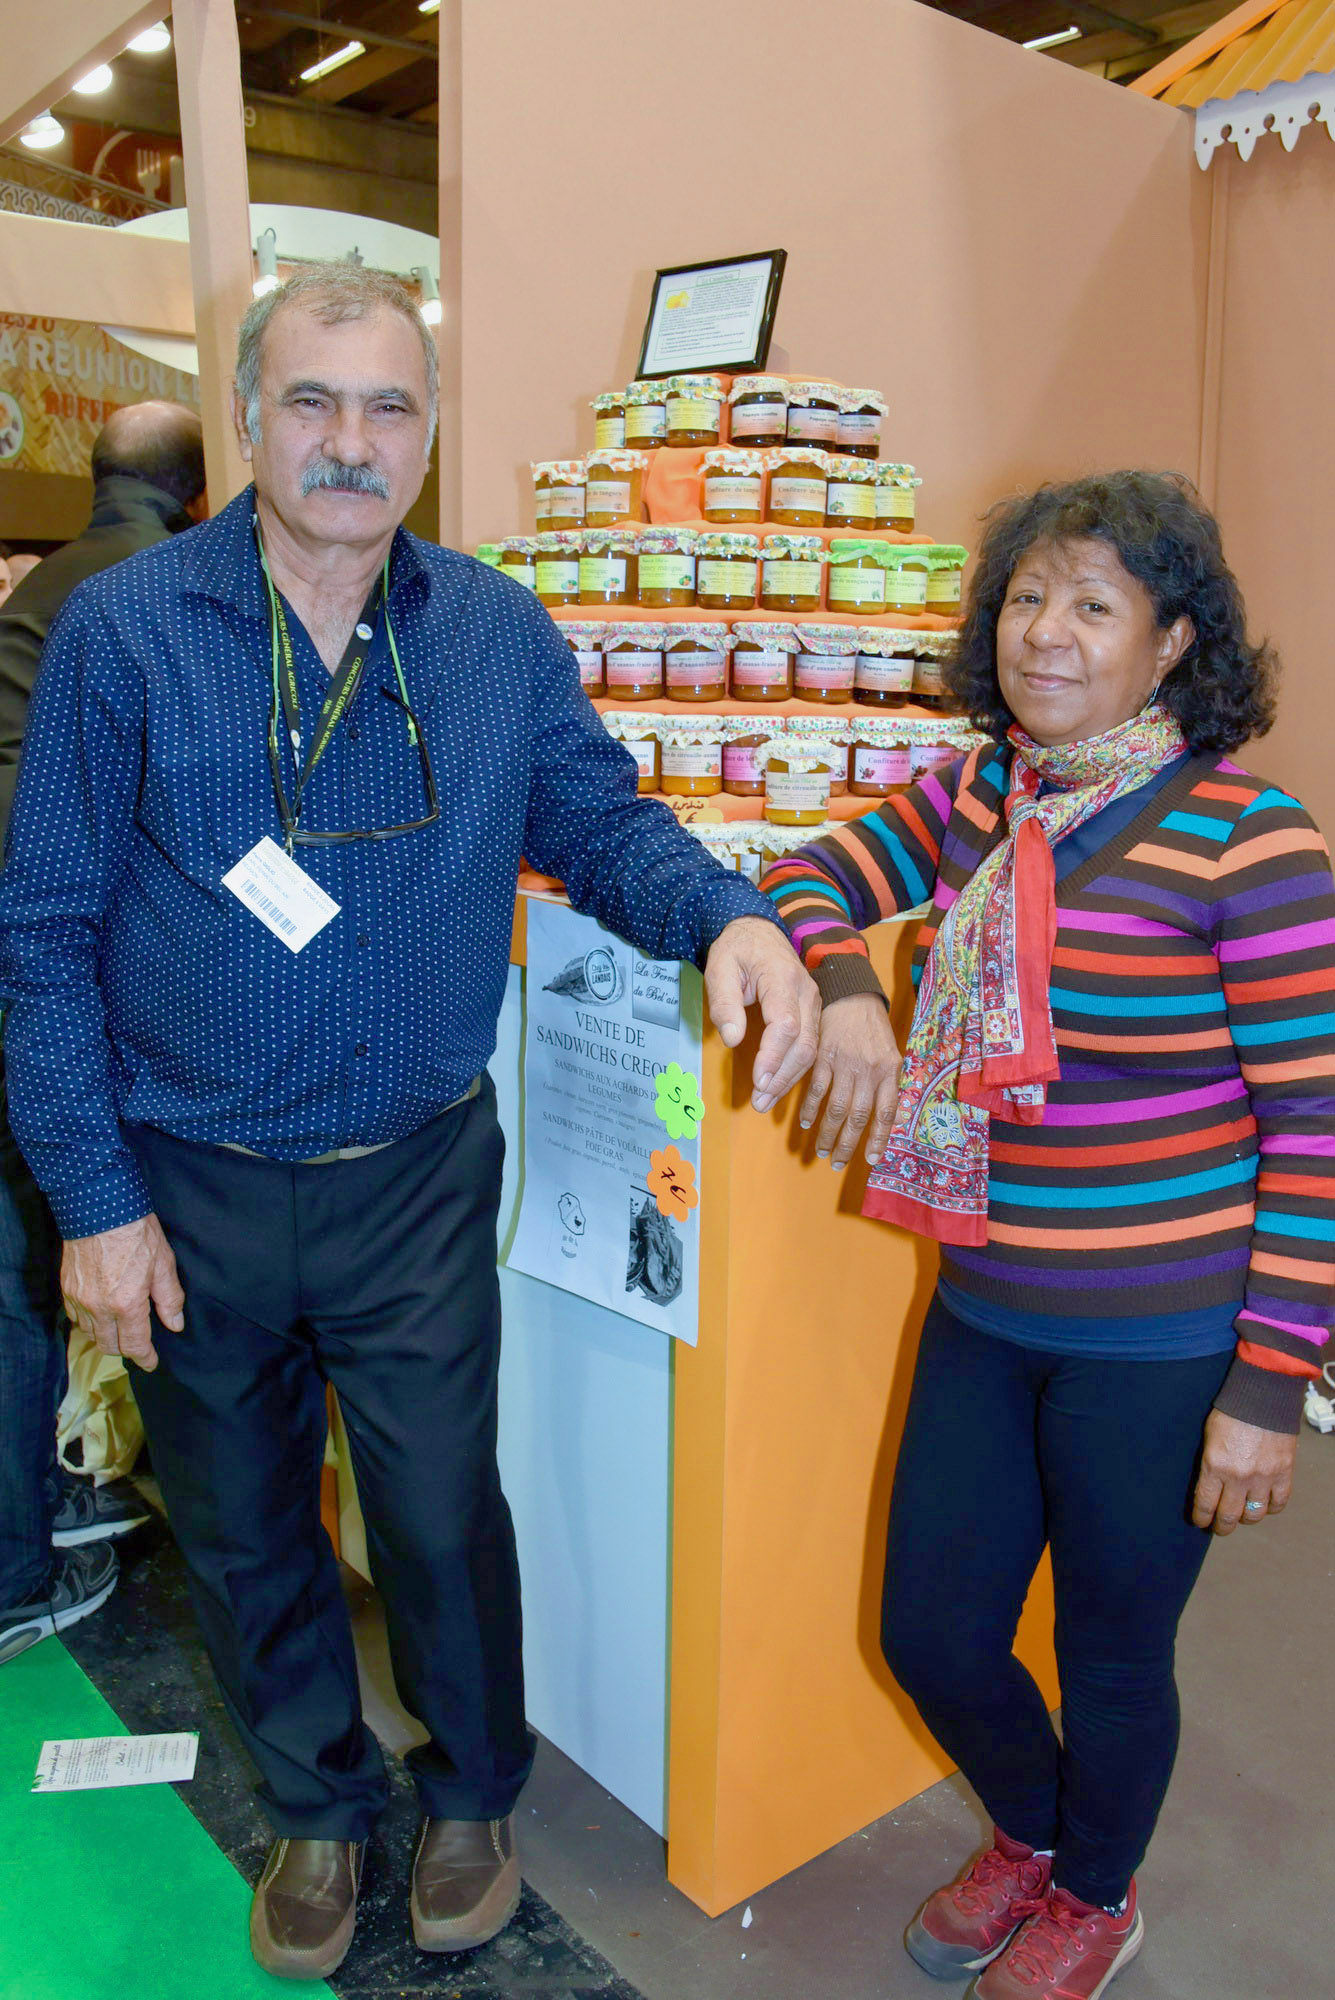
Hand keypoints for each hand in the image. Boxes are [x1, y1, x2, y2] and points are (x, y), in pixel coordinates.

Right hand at [61, 1213, 184, 1374]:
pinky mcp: (67, 1289)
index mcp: (126, 1304)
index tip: (151, 1362)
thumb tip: (174, 1324)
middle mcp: (99, 1308)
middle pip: (110, 1345)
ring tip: (121, 1328)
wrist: (100, 1207)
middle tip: (139, 1343)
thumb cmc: (136, 1232)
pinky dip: (88, 1322)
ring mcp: (79, 1299)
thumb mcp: (163, 1263)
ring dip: (106, 1336)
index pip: (134, 1345)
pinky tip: (100, 1313)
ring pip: (91, 1334)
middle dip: (126, 1349)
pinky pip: (75, 1318)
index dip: (145, 1358)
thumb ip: (169, 1299)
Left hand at [703, 916, 820, 1111]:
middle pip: (803, 1043)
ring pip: (810, 1048)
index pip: (785, 1024)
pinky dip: (794, 1068)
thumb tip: (732, 1039)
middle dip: (782, 1076)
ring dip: (789, 1078)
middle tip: (760, 1101)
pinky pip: (809, 1044)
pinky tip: (778, 1085)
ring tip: (765, 1100)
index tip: (758, 1080)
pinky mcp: (812, 1012)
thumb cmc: (736, 950)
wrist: (758, 932)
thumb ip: (724, 1003)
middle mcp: (806, 992)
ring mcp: (813, 1002)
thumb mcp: (719, 969)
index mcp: (782, 978)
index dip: (773, 1056)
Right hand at [798, 992, 902, 1170]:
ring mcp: (845, 1064)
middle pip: (858, 1116)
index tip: (871, 1160)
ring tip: (821, 1149)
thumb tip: (885, 1118)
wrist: (852, 995)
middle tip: (837, 1163)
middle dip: (847, 1144)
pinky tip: (806, 1122)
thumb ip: (888, 1083)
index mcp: (889, 1071)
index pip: (886, 1113)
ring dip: (827, 1133)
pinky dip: (810, 1109)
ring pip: (836, 1107)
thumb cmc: (873, 1028)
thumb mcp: (891, 1053)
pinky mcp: (823, 1056)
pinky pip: (816, 1089)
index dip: (879, 1138)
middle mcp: (869, 1070)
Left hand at [1191, 1409, 1297, 1534]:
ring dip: (1246, 1519)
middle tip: (1219, 1527)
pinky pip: (1278, 1503)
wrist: (1263, 1398)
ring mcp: (1263, 1477)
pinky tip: (1264, 1505)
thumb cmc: (1231, 1412)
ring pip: (1254, 1515)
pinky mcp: (1283, 1474)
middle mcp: (1238, 1477)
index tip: (1200, 1521)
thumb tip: (1209, 1486)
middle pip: (1229, 1516)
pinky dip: (1271, 1508)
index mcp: (1215, 1466)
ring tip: (1242, 1516)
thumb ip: (1210, 1464)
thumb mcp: (1209, 1437)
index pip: (1205, 1504)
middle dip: (1222, 1526)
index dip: (1201, 1517)